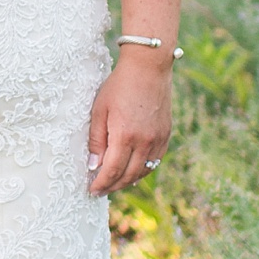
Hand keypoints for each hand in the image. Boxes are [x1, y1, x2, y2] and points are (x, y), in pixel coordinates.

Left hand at [86, 54, 172, 195]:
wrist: (148, 68)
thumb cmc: (119, 86)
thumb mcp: (100, 110)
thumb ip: (97, 140)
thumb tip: (93, 166)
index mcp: (125, 136)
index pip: (112, 170)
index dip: (101, 184)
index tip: (92, 190)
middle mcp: (145, 141)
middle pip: (128, 175)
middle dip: (113, 186)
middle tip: (101, 191)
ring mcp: (158, 139)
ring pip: (144, 171)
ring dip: (128, 181)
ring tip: (115, 184)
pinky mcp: (166, 134)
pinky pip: (155, 160)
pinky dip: (143, 170)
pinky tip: (134, 171)